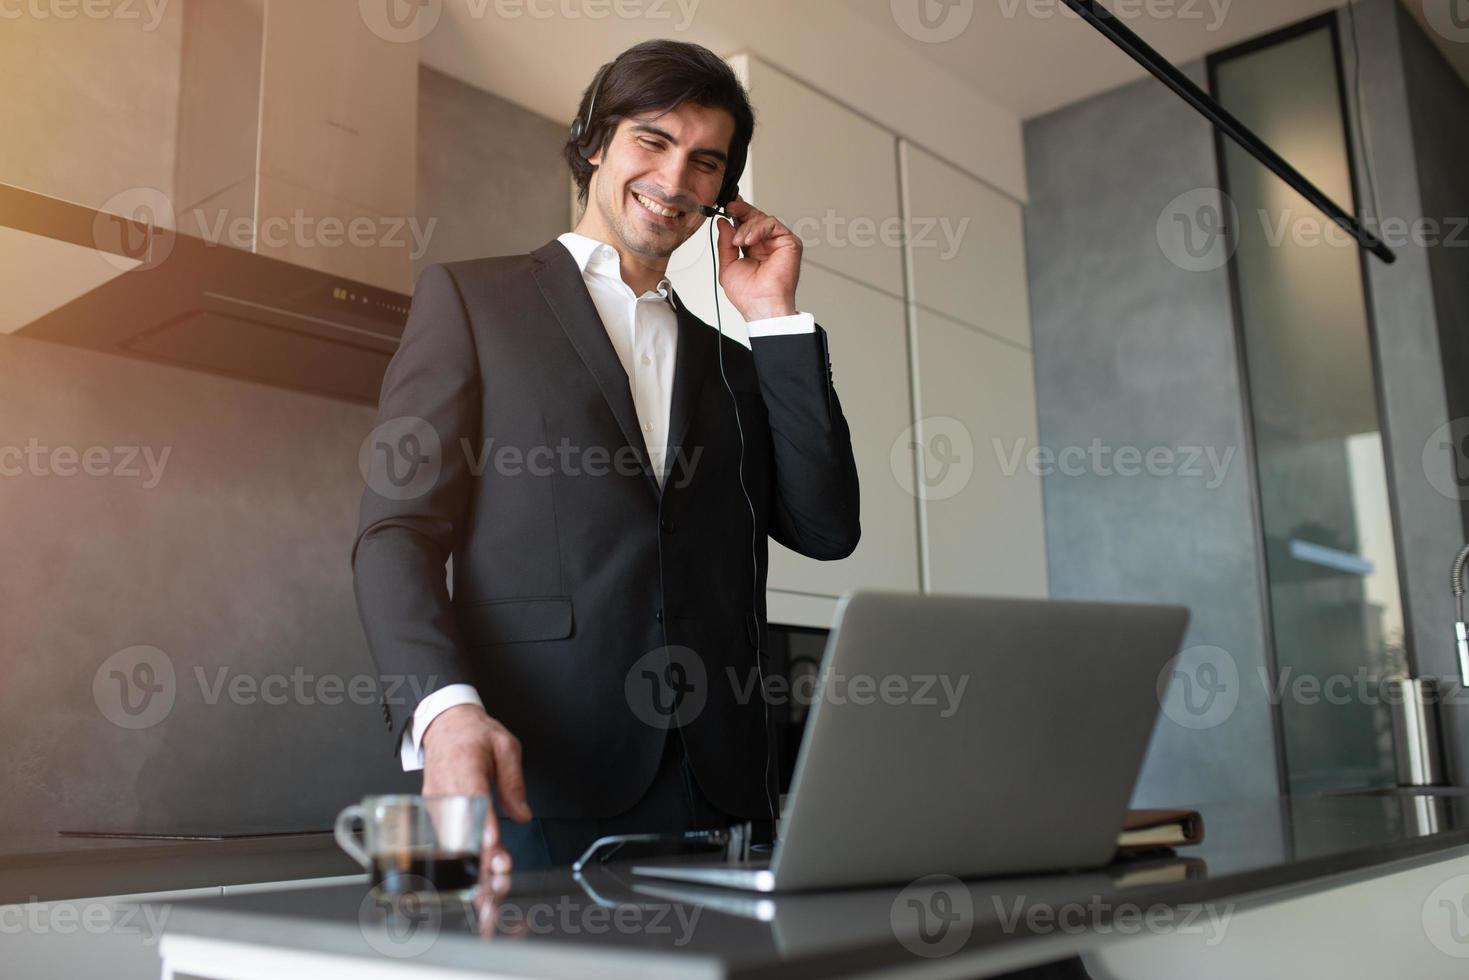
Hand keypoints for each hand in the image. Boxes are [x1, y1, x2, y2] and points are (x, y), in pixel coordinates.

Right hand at [421, 703, 532, 875]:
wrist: (444, 724)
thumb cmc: (473, 733)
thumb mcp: (505, 746)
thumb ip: (513, 782)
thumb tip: (522, 815)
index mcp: (463, 768)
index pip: (474, 805)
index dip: (485, 832)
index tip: (495, 853)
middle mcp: (445, 790)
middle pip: (460, 833)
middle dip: (479, 863)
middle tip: (498, 884)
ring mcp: (437, 803)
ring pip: (452, 843)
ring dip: (471, 870)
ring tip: (489, 895)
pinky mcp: (435, 812)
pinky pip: (449, 840)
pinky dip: (463, 861)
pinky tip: (478, 881)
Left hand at [715, 195, 801, 321]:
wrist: (761, 305)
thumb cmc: (748, 294)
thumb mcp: (727, 264)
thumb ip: (725, 242)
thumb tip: (723, 223)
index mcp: (752, 250)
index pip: (746, 225)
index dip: (736, 214)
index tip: (726, 208)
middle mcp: (766, 245)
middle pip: (755, 218)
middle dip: (741, 211)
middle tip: (730, 208)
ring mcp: (778, 243)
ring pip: (763, 219)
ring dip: (747, 226)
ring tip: (739, 242)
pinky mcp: (789, 242)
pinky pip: (773, 224)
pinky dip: (759, 228)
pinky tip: (749, 240)